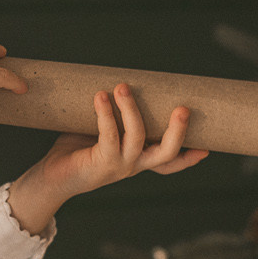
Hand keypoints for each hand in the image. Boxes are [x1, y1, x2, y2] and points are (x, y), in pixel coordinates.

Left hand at [6, 83, 208, 234]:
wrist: (51, 177)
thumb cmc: (76, 149)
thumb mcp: (102, 131)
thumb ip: (116, 116)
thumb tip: (123, 81)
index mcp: (138, 160)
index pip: (169, 163)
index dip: (188, 158)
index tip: (206, 149)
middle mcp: (133, 165)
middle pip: (165, 154)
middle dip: (178, 132)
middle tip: (184, 109)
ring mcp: (119, 167)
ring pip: (137, 138)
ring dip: (131, 110)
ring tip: (123, 88)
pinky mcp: (100, 164)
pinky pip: (108, 136)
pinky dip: (106, 115)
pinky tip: (101, 97)